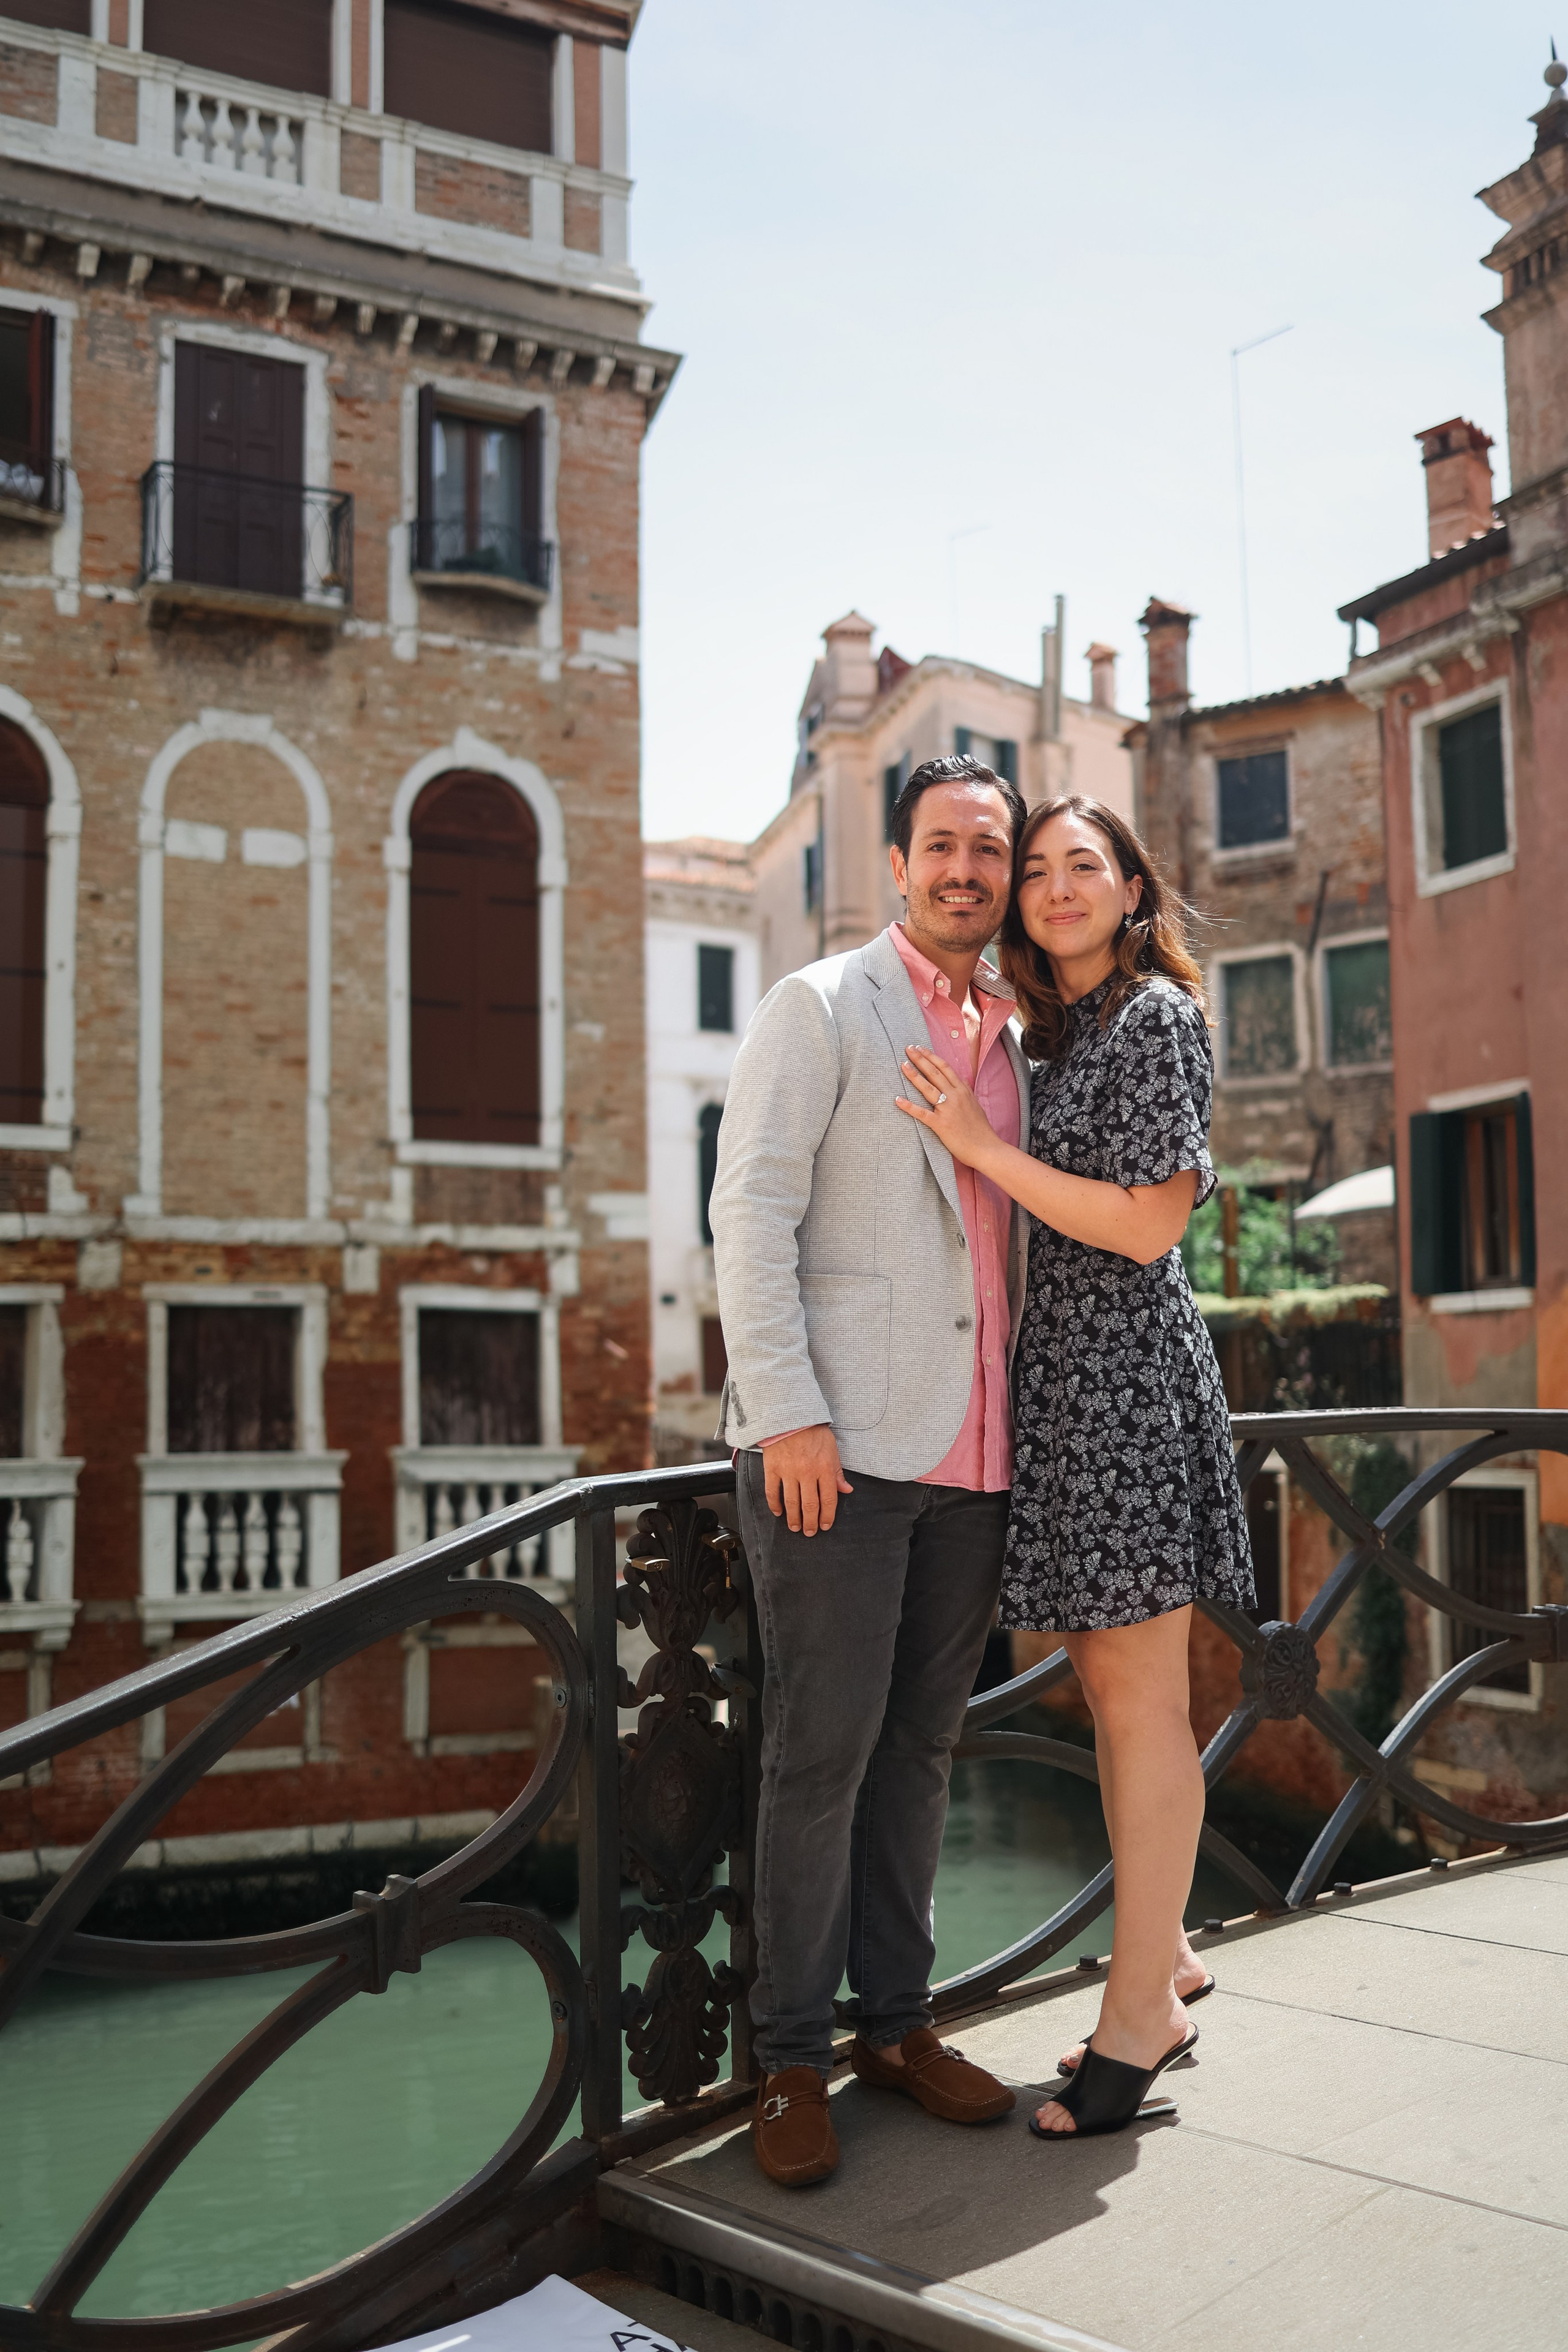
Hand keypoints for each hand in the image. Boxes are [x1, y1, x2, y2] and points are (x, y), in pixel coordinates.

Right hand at [763, 1425, 852, 1535]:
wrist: (789, 1415)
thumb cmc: (812, 1431)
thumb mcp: (832, 1449)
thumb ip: (838, 1471)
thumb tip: (846, 1490)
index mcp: (825, 1468)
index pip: (828, 1500)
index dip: (827, 1516)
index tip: (825, 1525)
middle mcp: (807, 1472)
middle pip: (810, 1505)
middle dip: (811, 1522)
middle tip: (810, 1532)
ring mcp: (788, 1471)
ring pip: (792, 1502)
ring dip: (794, 1518)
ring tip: (795, 1527)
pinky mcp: (772, 1468)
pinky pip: (773, 1492)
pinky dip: (775, 1505)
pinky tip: (779, 1512)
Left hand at [896, 1044, 994, 1170]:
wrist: (986, 1148)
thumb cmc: (981, 1130)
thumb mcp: (975, 1105)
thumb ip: (966, 1093)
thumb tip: (960, 1082)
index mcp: (963, 1091)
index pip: (945, 1068)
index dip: (932, 1057)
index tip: (921, 1048)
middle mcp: (955, 1097)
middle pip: (935, 1073)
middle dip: (920, 1059)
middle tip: (908, 1049)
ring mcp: (947, 1110)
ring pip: (928, 1088)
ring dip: (914, 1075)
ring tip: (903, 1064)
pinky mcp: (940, 1124)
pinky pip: (921, 1113)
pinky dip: (908, 1106)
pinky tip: (898, 1099)